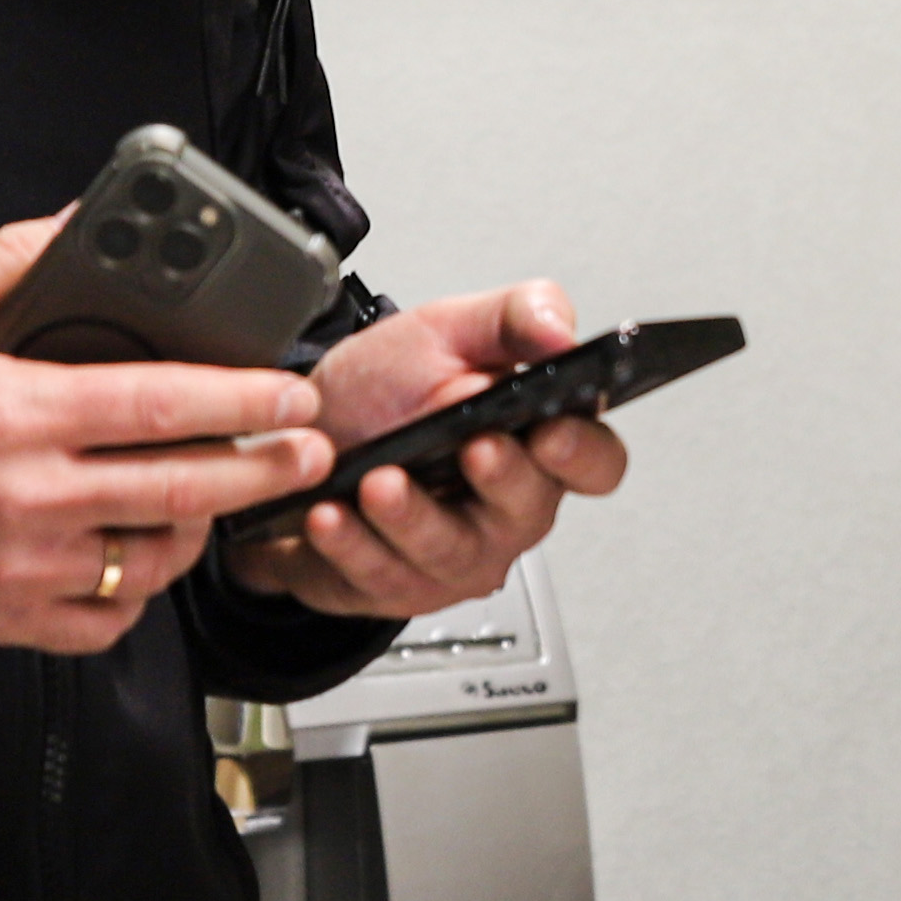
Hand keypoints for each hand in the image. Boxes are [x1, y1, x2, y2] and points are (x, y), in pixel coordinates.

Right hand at [0, 217, 332, 653]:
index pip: (162, 403)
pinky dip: (137, 593)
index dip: (243, 401)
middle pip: (182, 487)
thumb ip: (12, 259)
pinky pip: (103, 622)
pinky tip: (144, 557)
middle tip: (306, 452)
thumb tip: (79, 221)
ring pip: (152, 559)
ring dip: (201, 526)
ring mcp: (20, 566)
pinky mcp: (2, 618)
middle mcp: (28, 496)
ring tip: (219, 494)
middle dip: (261, 468)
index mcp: (16, 412)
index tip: (293, 395)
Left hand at [217, 282, 628, 623]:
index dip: (582, 451)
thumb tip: (560, 330)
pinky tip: (330, 515)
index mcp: (535, 442)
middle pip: (528, 510)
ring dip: (413, 518)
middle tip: (473, 447)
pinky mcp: (402, 583)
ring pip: (452, 552)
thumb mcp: (447, 331)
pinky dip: (352, 544)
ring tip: (378, 481)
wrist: (306, 435)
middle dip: (502, 480)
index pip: (595, 461)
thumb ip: (514, 316)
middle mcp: (507, 507)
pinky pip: (383, 576)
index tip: (552, 429)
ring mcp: (458, 552)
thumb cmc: (388, 391)